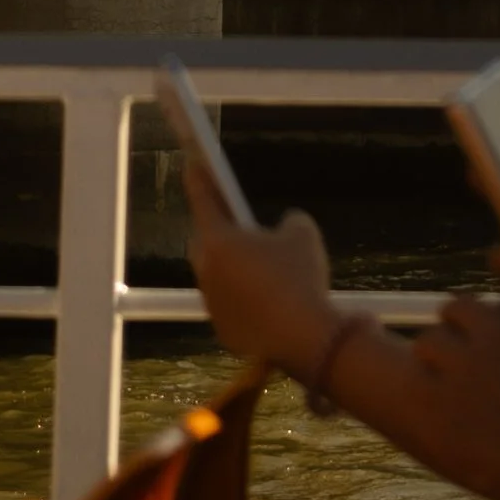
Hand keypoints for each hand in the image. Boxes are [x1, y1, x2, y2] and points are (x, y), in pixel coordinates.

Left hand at [183, 143, 339, 373]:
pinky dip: (241, 297)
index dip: (200, 177)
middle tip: (240, 222)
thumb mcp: (302, 232)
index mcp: (218, 239)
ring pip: (216, 275)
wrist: (305, 336)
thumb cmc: (300, 276)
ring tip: (259, 262)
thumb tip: (283, 227)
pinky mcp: (222, 329)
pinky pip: (228, 304)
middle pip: (206, 240)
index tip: (194, 163)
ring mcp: (211, 302)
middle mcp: (206, 269)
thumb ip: (287, 222)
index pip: (203, 198)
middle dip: (220, 230)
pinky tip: (265, 296)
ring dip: (232, 266)